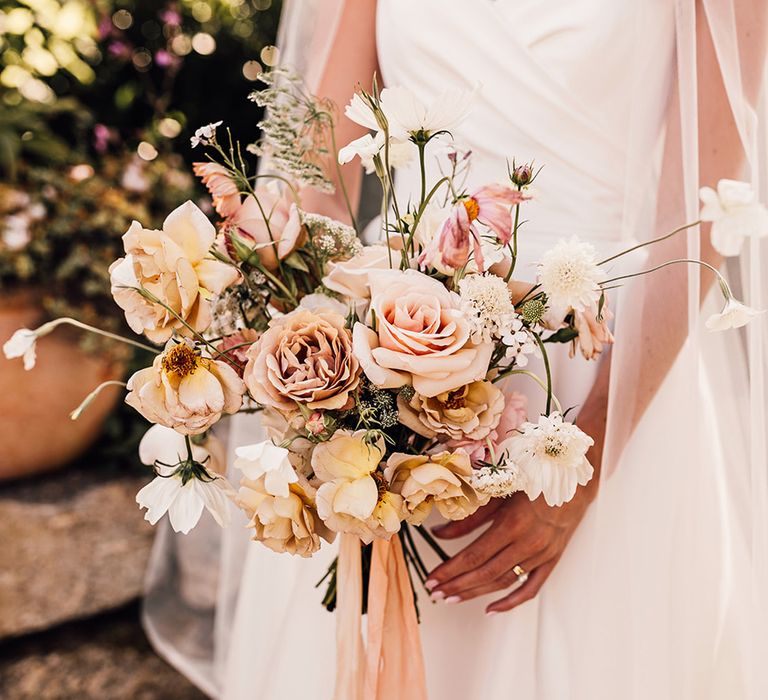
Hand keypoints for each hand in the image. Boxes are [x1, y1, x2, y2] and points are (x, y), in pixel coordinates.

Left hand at [425, 397, 605, 614]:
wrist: (574, 478)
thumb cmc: (532, 477)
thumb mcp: (498, 491)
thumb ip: (469, 516)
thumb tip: (438, 533)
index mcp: (512, 524)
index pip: (473, 555)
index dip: (450, 570)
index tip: (432, 578)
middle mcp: (527, 543)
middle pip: (485, 573)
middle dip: (457, 584)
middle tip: (435, 591)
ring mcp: (541, 555)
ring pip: (503, 582)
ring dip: (475, 593)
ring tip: (452, 598)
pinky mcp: (552, 560)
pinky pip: (530, 588)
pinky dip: (511, 602)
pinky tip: (491, 609)